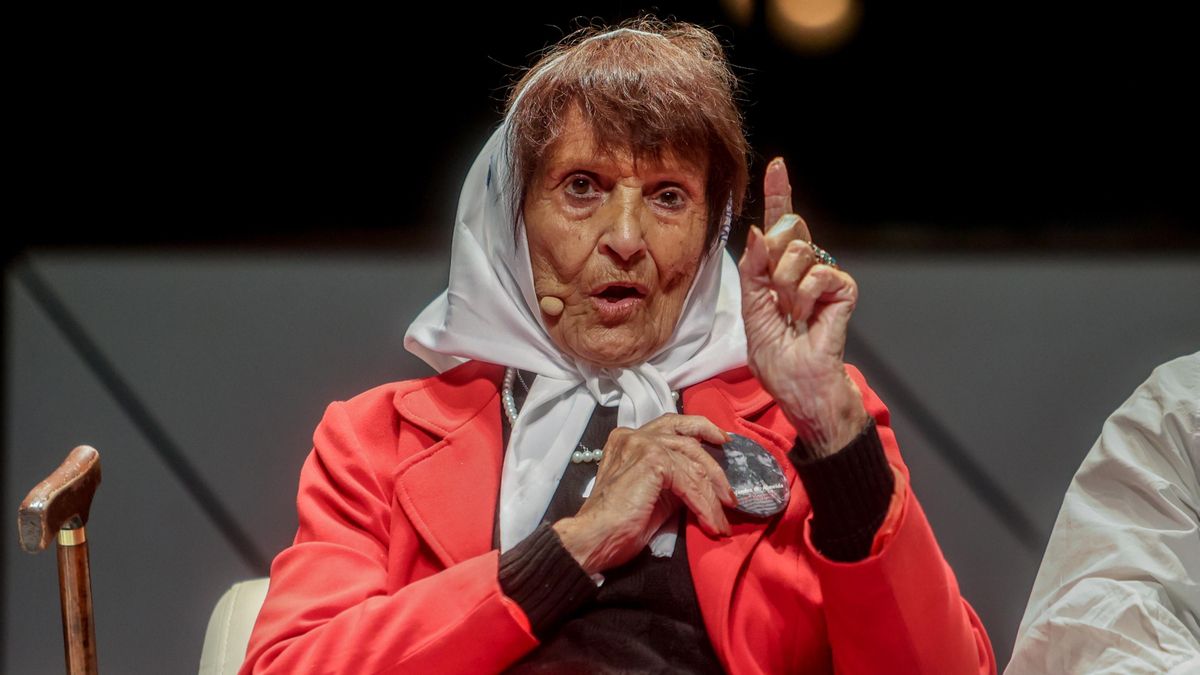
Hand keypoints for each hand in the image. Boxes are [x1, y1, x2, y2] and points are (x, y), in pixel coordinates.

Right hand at [552, 414, 736, 574]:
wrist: (595, 538)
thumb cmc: (619, 524)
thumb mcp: (654, 493)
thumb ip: (674, 478)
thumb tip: (706, 482)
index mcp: (630, 438)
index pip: (672, 426)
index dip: (700, 430)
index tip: (722, 441)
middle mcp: (634, 435)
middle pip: (687, 439)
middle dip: (714, 465)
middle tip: (730, 493)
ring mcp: (642, 444)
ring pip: (692, 462)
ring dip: (713, 493)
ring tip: (722, 518)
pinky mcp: (652, 461)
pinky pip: (689, 481)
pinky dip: (704, 504)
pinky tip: (711, 522)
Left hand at [737, 158, 868, 456]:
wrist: (798, 385)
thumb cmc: (775, 356)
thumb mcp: (751, 309)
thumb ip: (753, 270)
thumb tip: (758, 230)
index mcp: (778, 270)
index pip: (778, 226)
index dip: (778, 195)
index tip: (777, 165)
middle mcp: (803, 267)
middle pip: (785, 233)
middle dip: (772, 266)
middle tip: (778, 303)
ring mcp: (825, 275)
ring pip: (798, 252)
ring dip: (786, 288)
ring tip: (793, 316)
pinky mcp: (843, 288)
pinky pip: (818, 273)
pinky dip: (806, 297)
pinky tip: (809, 317)